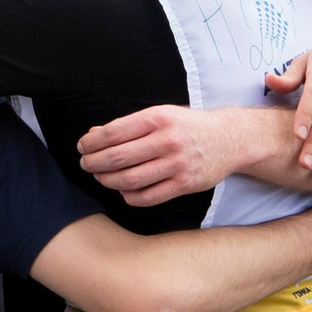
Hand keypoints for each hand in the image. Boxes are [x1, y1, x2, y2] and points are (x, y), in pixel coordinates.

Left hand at [75, 103, 251, 206]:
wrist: (229, 139)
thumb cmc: (188, 126)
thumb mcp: (162, 115)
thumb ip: (129, 125)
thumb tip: (94, 134)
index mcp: (158, 118)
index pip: (113, 133)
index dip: (92, 142)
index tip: (83, 147)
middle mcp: (167, 140)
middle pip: (118, 157)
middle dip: (94, 163)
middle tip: (86, 164)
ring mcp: (177, 164)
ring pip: (130, 179)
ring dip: (108, 181)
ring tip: (101, 177)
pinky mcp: (184, 184)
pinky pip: (148, 197)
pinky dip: (129, 196)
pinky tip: (123, 190)